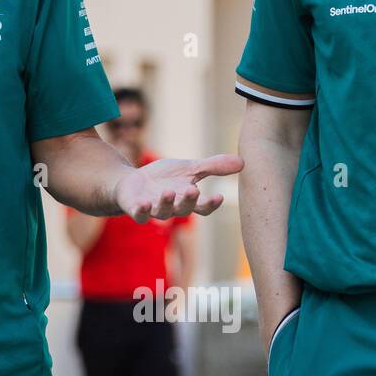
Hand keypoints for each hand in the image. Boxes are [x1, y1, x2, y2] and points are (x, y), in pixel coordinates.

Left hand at [111, 154, 242, 222]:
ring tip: (168, 192)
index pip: (202, 207)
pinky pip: (139, 214)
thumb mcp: (190, 169)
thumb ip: (214, 167)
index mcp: (187, 200)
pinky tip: (143, 203)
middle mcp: (172, 208)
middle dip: (188, 201)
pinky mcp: (135, 209)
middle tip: (193, 190)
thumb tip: (243, 161)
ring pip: (162, 212)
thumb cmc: (164, 178)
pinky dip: (141, 211)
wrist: (132, 183)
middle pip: (183, 210)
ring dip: (166, 203)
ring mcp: (153, 210)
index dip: (211, 203)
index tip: (220, 196)